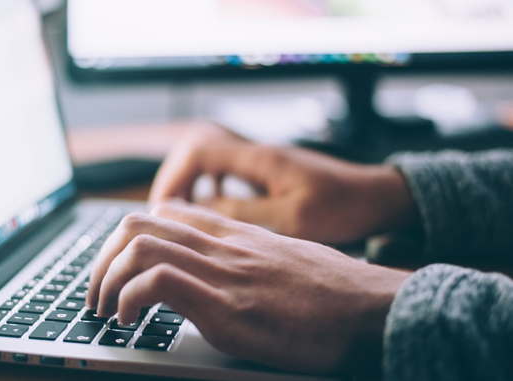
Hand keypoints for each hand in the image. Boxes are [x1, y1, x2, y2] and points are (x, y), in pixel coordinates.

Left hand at [87, 200, 410, 374]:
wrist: (375, 309)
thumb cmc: (335, 292)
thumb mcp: (284, 260)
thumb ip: (247, 258)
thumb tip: (223, 273)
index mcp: (234, 235)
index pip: (165, 212)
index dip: (128, 238)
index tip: (118, 269)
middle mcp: (222, 245)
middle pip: (138, 223)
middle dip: (102, 259)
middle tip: (97, 293)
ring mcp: (223, 273)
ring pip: (139, 246)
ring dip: (106, 280)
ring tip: (105, 310)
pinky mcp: (228, 307)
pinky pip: (158, 282)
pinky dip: (129, 299)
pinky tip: (130, 321)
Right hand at [149, 126, 418, 243]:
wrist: (377, 198)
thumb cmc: (343, 207)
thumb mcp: (292, 219)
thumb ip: (243, 214)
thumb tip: (198, 212)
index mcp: (259, 159)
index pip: (198, 151)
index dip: (173, 178)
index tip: (162, 209)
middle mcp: (256, 154)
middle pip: (196, 152)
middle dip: (174, 182)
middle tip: (164, 215)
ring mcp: (262, 162)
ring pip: (209, 162)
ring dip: (190, 185)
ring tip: (180, 216)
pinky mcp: (268, 174)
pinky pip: (226, 173)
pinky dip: (210, 189)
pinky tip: (211, 212)